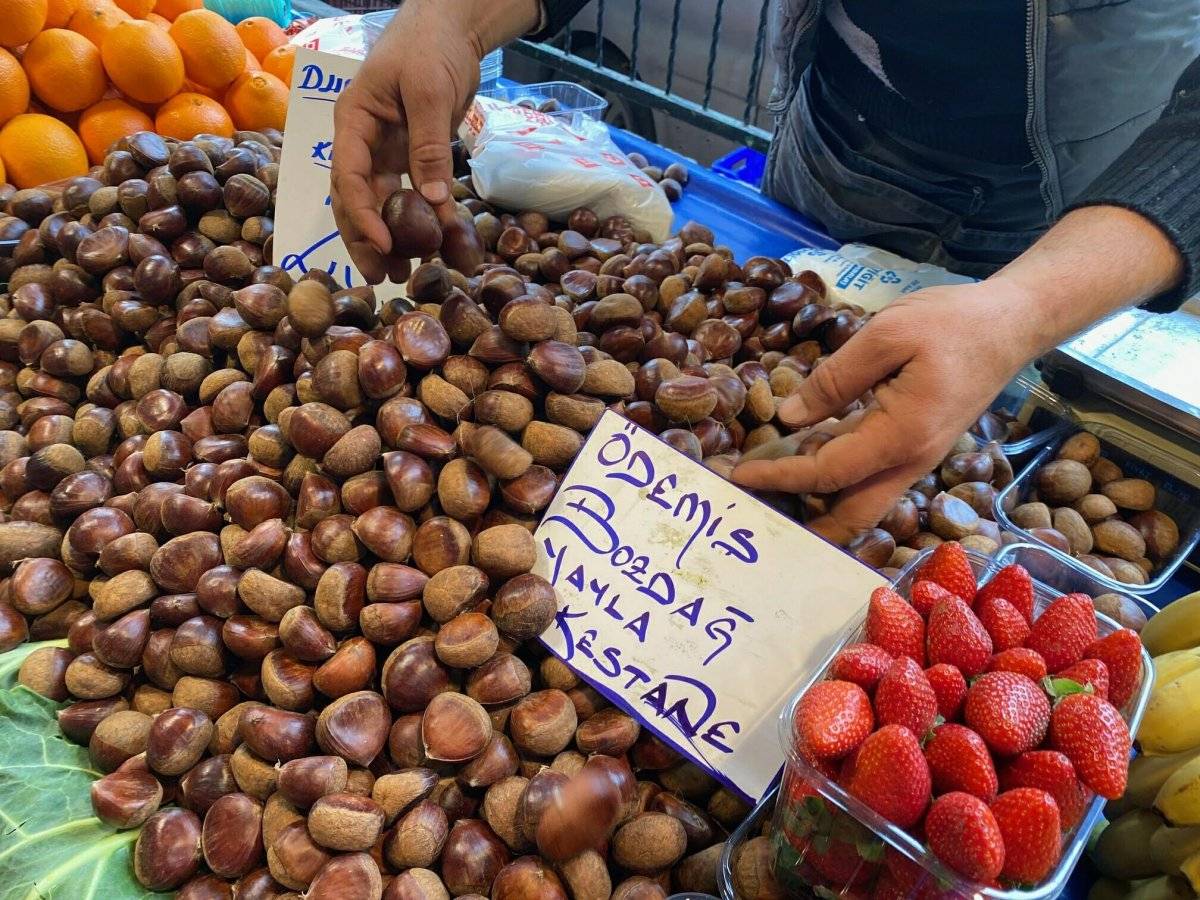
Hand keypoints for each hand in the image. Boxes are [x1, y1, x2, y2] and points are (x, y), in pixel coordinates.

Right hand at [330, 0, 537, 283]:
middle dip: (367, 240)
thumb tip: (432, 202)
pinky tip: (440, 248)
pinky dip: (429, 223)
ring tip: (404, 273)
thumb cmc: (430, 48)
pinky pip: (417, 197)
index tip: (383, 243)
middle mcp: (364, 143)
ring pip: (383, 206)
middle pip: (356, 200)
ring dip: (392, 240)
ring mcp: (387, 153)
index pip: (348, 176)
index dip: (362, 214)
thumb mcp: (429, 91)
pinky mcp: (412, 159)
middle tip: (384, 275)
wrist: (452, 29)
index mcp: (354, 122)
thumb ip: (429, 146)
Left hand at [732, 281, 1035, 543]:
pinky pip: (870, 480)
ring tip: (769, 498)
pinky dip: (834, 484)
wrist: (1012, 324)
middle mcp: (909, 461)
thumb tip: (790, 417)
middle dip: (802, 526)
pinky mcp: (915, 448)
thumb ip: (836, 378)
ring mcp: (916, 459)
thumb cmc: (952, 323)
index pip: (825, 474)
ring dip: (817, 510)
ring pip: (861, 504)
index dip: (779, 476)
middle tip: (755, 514)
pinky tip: (802, 465)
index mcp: (899, 437)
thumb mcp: (887, 335)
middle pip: (850, 518)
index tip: (738, 476)